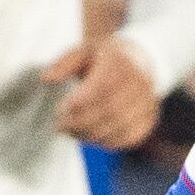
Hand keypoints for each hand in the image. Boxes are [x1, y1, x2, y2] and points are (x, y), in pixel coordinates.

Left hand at [37, 36, 162, 150]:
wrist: (138, 60)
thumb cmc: (103, 59)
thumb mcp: (82, 52)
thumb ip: (63, 64)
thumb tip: (45, 78)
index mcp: (119, 62)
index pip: (102, 87)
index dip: (81, 102)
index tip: (60, 109)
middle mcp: (138, 81)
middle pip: (109, 110)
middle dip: (81, 122)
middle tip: (61, 126)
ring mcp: (147, 101)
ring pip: (119, 126)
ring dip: (91, 134)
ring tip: (73, 132)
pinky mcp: (149, 118)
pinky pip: (129, 137)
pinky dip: (107, 142)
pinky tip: (91, 137)